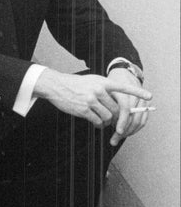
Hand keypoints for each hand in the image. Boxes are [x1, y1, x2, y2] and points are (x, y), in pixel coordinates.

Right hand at [34, 68, 151, 143]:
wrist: (57, 86)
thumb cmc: (76, 84)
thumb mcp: (92, 81)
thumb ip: (105, 89)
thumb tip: (117, 104)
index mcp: (103, 82)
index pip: (124, 87)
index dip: (138, 92)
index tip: (149, 96)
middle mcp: (99, 90)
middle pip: (117, 108)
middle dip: (117, 116)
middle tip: (114, 120)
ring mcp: (91, 100)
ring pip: (108, 116)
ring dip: (108, 122)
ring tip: (103, 122)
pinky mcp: (83, 109)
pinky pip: (97, 121)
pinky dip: (99, 125)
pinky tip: (97, 124)